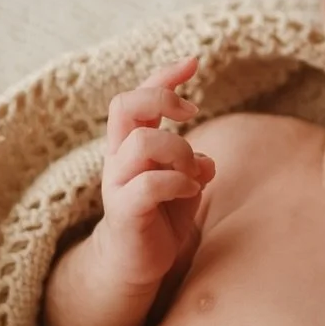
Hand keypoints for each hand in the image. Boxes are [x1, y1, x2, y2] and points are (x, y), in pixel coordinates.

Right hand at [94, 53, 214, 291]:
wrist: (133, 263)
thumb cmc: (159, 216)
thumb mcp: (182, 182)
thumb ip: (194, 164)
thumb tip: (207, 160)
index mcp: (131, 143)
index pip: (138, 96)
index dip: (164, 75)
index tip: (193, 62)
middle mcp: (118, 156)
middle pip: (124, 104)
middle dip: (161, 97)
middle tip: (190, 113)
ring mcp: (117, 182)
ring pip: (143, 141)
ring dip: (179, 150)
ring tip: (192, 172)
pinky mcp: (124, 210)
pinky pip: (149, 184)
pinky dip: (179, 182)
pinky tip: (191, 191)